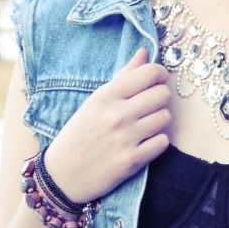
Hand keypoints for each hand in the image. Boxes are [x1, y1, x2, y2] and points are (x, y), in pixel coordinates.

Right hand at [43, 47, 171, 203]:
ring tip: (146, 125)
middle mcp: (117, 114)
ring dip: (160, 120)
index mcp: (106, 95)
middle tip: (150, 105)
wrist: (62, 175)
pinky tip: (145, 142)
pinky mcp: (132, 161)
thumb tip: (145, 52)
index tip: (156, 80)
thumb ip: (123, 76)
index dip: (160, 74)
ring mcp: (125, 138)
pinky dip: (158, 142)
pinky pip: (163, 142)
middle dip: (161, 98)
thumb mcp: (95, 101)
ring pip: (166, 118)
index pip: (150, 73)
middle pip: (163, 94)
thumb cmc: (79, 133)